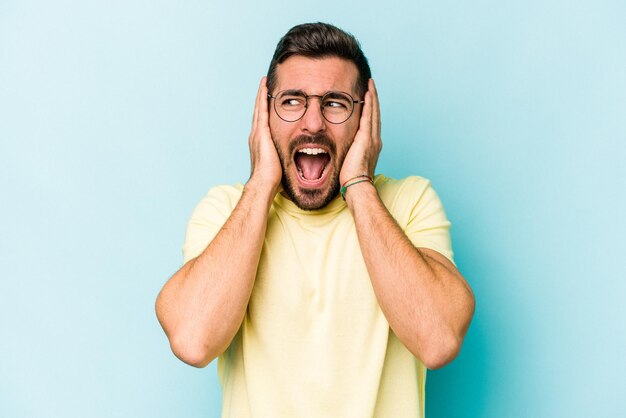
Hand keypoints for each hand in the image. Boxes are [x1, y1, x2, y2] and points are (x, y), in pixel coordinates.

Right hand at [248, 76, 281, 193]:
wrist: (264, 182)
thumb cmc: (272, 178)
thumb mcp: (278, 163)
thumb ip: (282, 157)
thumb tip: (293, 160)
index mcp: (260, 142)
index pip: (262, 121)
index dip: (263, 110)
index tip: (267, 100)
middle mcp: (256, 135)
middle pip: (258, 112)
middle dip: (261, 99)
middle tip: (263, 85)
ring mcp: (257, 133)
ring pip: (259, 108)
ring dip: (261, 95)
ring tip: (263, 83)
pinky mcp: (262, 133)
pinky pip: (262, 111)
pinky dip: (263, 99)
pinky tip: (265, 89)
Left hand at [339, 79, 381, 185]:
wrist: (357, 186)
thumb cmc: (352, 179)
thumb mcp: (351, 162)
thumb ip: (350, 153)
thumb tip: (344, 151)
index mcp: (371, 145)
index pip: (371, 122)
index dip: (371, 110)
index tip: (368, 99)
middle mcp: (375, 139)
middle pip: (375, 114)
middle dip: (374, 99)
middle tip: (372, 86)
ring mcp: (372, 138)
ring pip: (373, 112)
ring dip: (372, 97)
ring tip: (371, 85)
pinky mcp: (366, 138)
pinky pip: (368, 116)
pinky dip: (369, 103)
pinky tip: (367, 93)